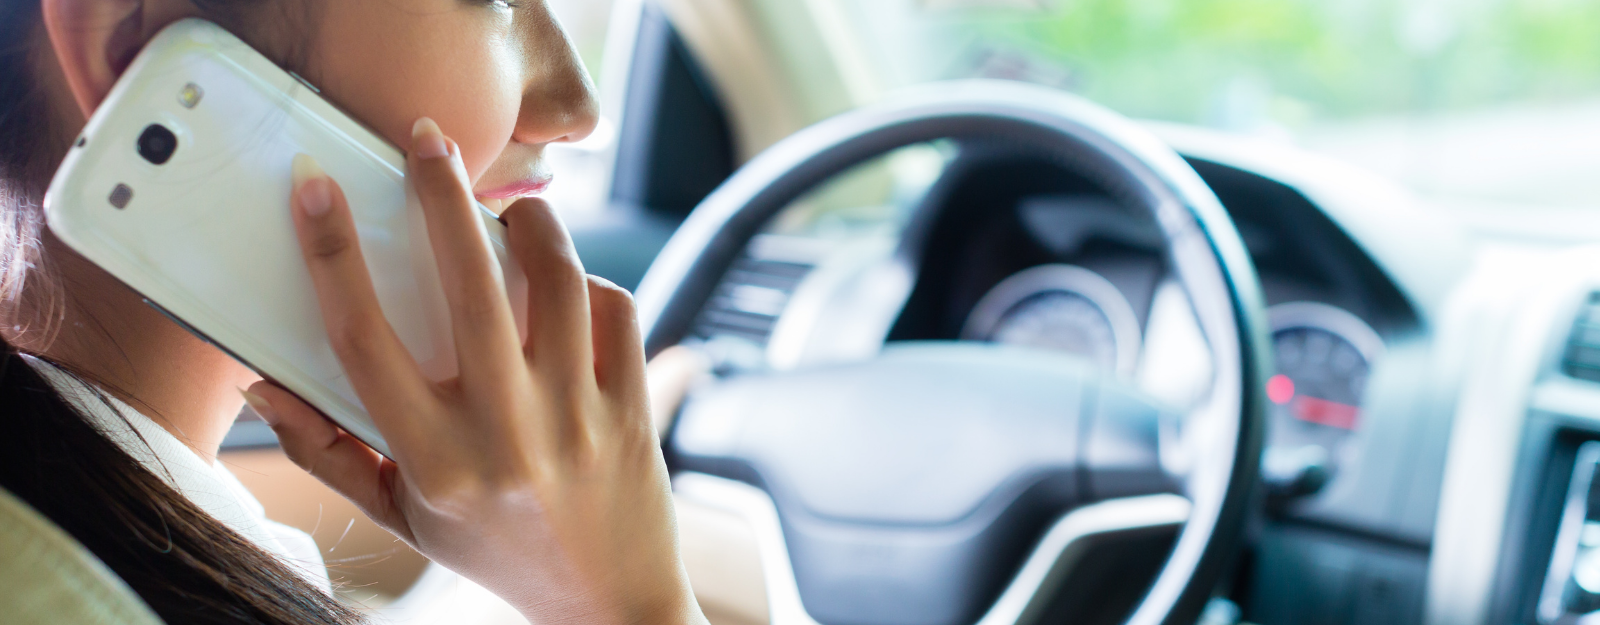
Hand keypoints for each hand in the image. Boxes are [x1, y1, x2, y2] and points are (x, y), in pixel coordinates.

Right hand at [242, 117, 704, 624]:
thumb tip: (262, 380)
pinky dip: (590, 281)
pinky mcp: (634, 410)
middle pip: (471, 288)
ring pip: (559, 283)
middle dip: (442, 197)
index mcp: (433, 462)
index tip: (317, 190)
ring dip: (534, 225)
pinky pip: (617, 312)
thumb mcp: (401, 516)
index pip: (365, 343)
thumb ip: (329, 450)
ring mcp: (579, 421)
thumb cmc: (493, 549)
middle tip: (428, 140)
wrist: (607, 604)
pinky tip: (567, 284)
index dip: (332, 257)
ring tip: (514, 206)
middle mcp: (507, 437)